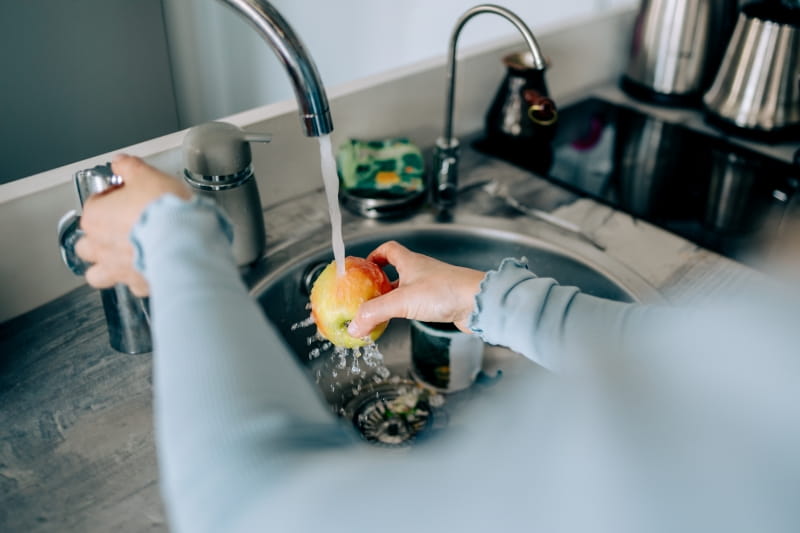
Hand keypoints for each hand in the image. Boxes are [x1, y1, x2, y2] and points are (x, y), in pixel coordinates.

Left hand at [74, 154, 191, 296]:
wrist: (186, 242)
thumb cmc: (164, 211)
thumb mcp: (147, 175)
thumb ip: (129, 167)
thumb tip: (121, 162)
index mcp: (96, 218)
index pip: (94, 204)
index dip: (113, 198)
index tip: (129, 195)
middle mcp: (101, 247)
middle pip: (87, 244)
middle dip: (100, 237)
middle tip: (123, 228)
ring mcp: (118, 270)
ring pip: (97, 274)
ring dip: (107, 267)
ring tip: (127, 257)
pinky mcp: (139, 285)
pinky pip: (133, 285)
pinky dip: (140, 278)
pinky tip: (154, 268)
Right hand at [347, 241, 484, 336]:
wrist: (479, 303)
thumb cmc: (445, 292)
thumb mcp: (402, 301)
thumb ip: (375, 313)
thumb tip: (354, 326)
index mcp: (410, 262)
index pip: (388, 249)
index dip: (374, 256)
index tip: (364, 267)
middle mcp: (421, 271)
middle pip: (396, 271)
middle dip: (380, 282)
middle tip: (367, 295)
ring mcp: (432, 286)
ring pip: (407, 288)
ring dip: (393, 298)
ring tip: (380, 311)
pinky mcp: (441, 301)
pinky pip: (418, 302)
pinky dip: (407, 309)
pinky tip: (403, 319)